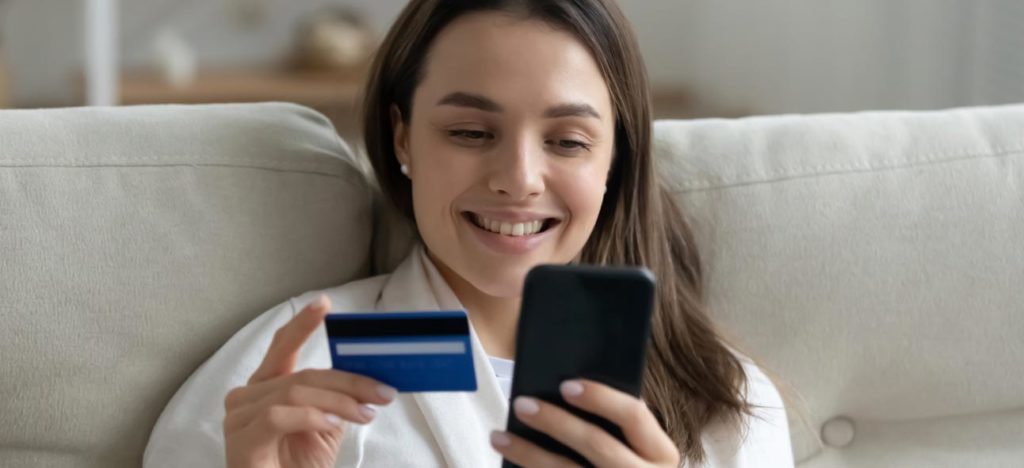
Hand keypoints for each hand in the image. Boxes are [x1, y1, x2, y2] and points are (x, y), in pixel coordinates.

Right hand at [223, 295, 397, 467]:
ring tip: (365, 414)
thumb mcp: (327, 424)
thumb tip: (371, 376)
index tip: (324, 305)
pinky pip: (276, 415)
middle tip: (383, 392)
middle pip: (302, 375)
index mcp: (266, 388)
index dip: (302, 325)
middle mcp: (247, 398)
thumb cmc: (299, 464)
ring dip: (337, 401)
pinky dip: (310, 416)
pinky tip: (332, 423)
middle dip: (348, 381)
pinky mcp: (240, 442)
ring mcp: (238, 419)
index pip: (282, 348)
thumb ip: (339, 398)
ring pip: (294, 392)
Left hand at [490, 379, 679, 467]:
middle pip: (597, 444)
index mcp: (661, 454)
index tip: (566, 384)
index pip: (634, 416)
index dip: (601, 397)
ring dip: (528, 454)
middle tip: (521, 404)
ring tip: (499, 437)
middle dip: (556, 422)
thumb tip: (565, 391)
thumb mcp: (640, 451)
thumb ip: (617, 426)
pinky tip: (511, 464)